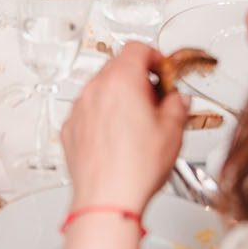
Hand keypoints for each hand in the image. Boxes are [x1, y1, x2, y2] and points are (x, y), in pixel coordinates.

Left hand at [61, 43, 187, 214]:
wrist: (106, 200)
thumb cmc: (135, 168)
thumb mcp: (173, 132)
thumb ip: (177, 106)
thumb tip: (177, 101)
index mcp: (122, 81)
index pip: (137, 48)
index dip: (154, 57)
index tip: (162, 72)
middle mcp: (95, 89)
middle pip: (117, 67)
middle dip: (138, 78)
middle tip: (154, 100)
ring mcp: (79, 109)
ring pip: (101, 90)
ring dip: (118, 98)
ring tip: (137, 125)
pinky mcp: (70, 129)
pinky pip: (88, 112)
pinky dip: (102, 118)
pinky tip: (117, 140)